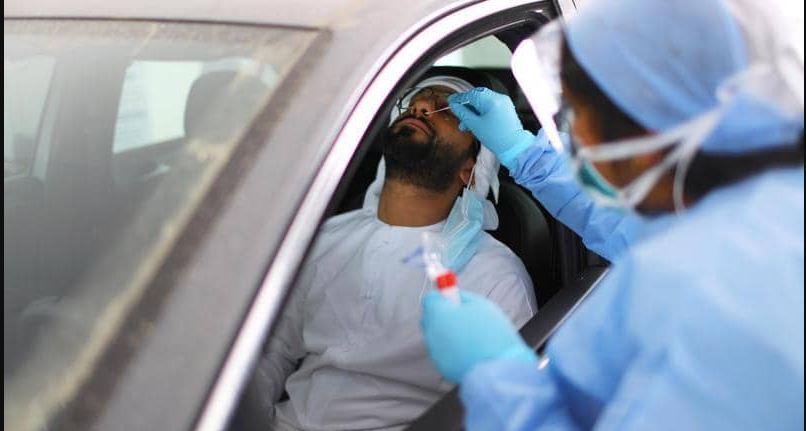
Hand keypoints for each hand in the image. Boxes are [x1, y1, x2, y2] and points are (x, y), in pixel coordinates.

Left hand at [421, 290, 536, 382]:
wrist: (498, 368)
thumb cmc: (491, 333)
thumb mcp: (481, 304)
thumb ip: (462, 297)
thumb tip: (454, 296)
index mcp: (438, 313)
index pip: (430, 298)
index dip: (442, 298)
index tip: (453, 299)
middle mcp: (431, 332)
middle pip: (430, 318)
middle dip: (443, 315)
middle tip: (463, 317)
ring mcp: (435, 351)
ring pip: (437, 336)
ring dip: (447, 333)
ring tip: (470, 337)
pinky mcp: (442, 367)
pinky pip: (444, 352)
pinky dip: (452, 350)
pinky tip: (470, 352)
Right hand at [448, 87, 535, 168]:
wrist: (514, 147)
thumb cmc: (497, 138)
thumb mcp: (475, 125)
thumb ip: (463, 113)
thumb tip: (454, 106)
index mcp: (492, 100)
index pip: (471, 94)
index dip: (459, 98)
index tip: (451, 101)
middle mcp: (500, 98)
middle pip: (477, 96)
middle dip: (467, 106)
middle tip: (458, 113)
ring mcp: (504, 103)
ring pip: (483, 102)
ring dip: (473, 111)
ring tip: (466, 124)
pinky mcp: (506, 109)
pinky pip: (490, 106)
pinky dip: (482, 112)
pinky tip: (476, 122)